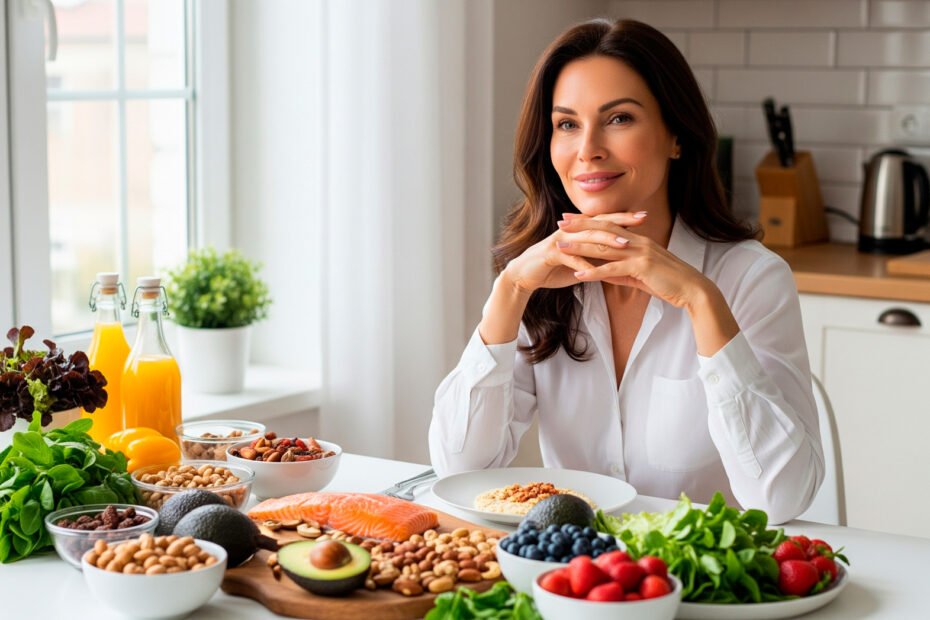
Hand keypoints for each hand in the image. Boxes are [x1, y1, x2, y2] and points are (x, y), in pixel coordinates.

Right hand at [504, 211, 646, 292]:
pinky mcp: (550, 255)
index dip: (624, 217)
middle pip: (599, 223)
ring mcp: (560, 241)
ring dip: (606, 241)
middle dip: (621, 221)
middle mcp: (570, 231)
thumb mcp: (581, 263)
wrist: (525, 275)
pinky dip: (583, 264)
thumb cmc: (554, 269)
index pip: (605, 220)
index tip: (644, 216)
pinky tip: (596, 269)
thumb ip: (597, 258)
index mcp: (578, 231)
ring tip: (624, 244)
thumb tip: (618, 261)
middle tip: (642, 219)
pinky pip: (570, 258)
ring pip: (587, 238)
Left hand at [554, 212, 706, 308]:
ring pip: (604, 248)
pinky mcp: (641, 267)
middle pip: (603, 230)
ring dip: (580, 247)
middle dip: (580, 227)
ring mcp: (640, 253)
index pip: (609, 226)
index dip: (589, 222)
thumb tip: (602, 273)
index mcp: (638, 240)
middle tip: (560, 223)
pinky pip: (612, 269)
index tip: (570, 219)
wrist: (692, 289)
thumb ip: (621, 271)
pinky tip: (578, 274)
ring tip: (560, 247)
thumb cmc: (668, 283)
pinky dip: (594, 272)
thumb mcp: (640, 275)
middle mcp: (638, 242)